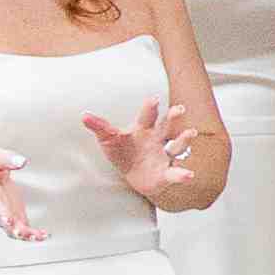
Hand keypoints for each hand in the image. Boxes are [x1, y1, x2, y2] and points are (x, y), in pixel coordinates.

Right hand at [0, 145, 38, 242]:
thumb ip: (4, 159)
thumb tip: (22, 161)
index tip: (6, 219)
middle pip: (0, 219)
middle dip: (9, 226)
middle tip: (19, 232)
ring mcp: (4, 216)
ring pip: (11, 229)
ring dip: (24, 234)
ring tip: (39, 236)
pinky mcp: (14, 219)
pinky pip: (22, 230)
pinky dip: (33, 234)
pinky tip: (44, 235)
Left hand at [80, 91, 201, 207]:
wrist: (134, 175)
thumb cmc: (123, 152)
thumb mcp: (109, 140)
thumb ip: (100, 128)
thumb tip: (84, 116)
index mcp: (144, 129)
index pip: (148, 116)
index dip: (151, 107)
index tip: (154, 99)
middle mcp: (157, 139)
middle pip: (167, 125)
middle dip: (173, 116)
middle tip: (179, 108)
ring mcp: (164, 155)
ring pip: (177, 145)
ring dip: (185, 139)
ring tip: (191, 132)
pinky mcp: (167, 173)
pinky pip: (176, 173)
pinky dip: (183, 174)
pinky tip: (188, 174)